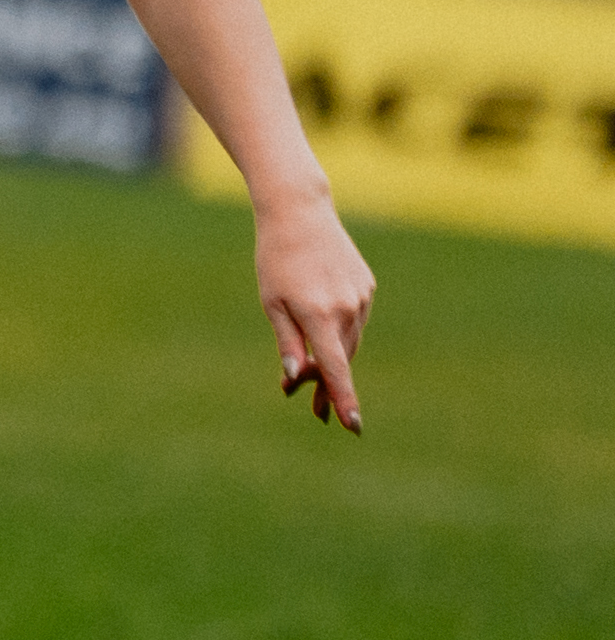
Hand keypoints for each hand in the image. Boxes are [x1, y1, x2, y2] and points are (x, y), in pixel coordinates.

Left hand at [254, 193, 372, 430]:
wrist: (300, 214)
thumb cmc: (276, 260)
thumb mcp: (272, 303)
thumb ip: (287, 341)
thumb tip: (295, 377)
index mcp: (319, 314)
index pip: (336, 367)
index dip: (343, 398)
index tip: (353, 425)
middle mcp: (347, 308)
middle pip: (341, 359)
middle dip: (328, 385)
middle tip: (312, 408)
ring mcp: (361, 297)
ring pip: (350, 342)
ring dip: (334, 361)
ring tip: (311, 379)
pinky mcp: (367, 287)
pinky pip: (355, 321)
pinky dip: (341, 335)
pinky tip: (324, 334)